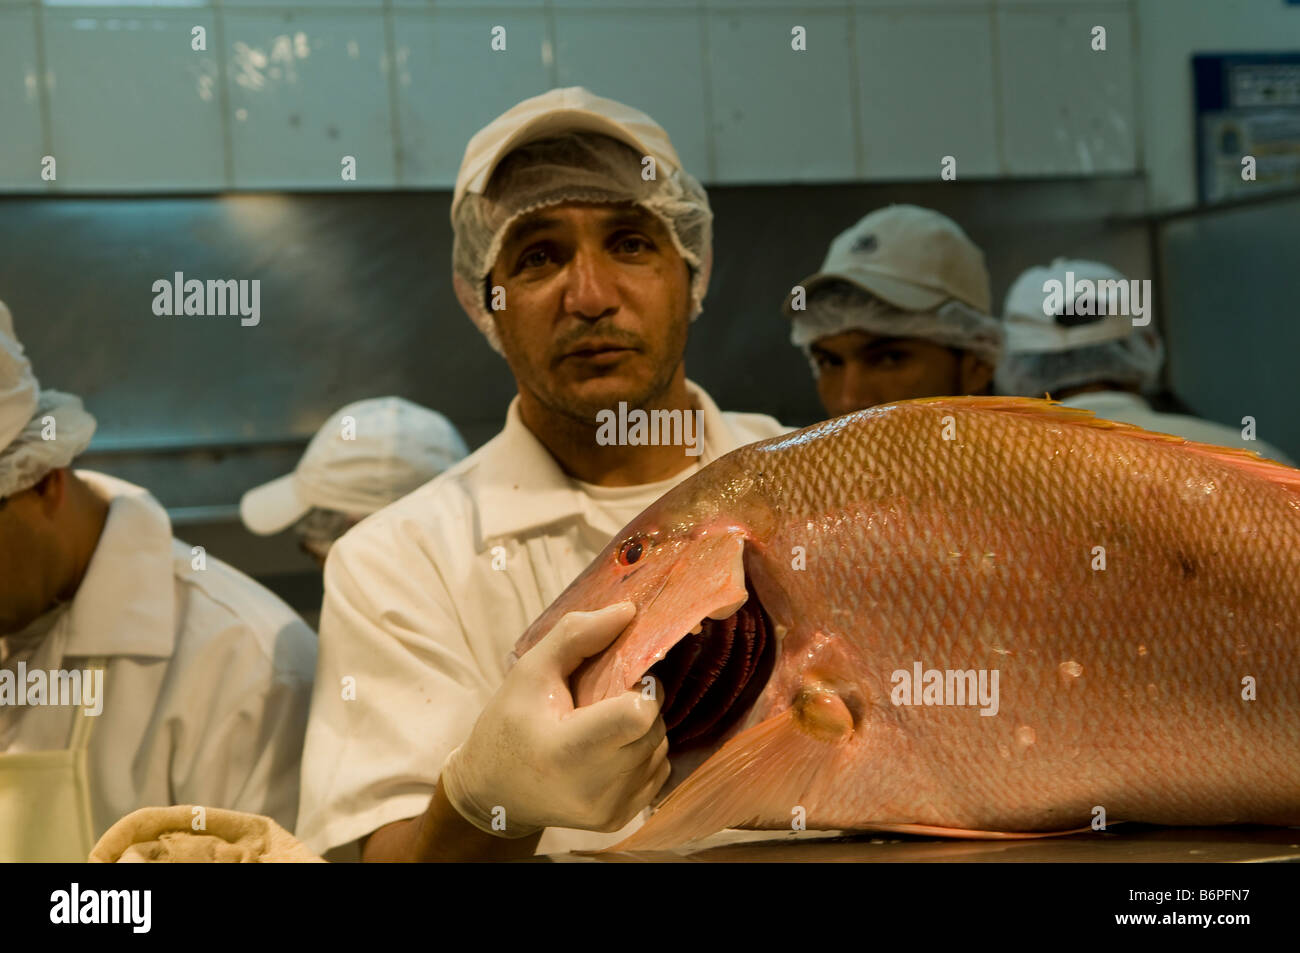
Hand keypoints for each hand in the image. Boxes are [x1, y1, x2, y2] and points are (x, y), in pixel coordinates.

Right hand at [440, 602, 669, 837]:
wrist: (495, 793)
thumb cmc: (509, 725)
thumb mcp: (531, 670)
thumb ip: (578, 635)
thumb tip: (629, 611)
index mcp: (568, 752)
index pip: (638, 714)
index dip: (638, 688)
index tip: (616, 681)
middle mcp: (596, 789)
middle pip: (653, 726)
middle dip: (639, 703)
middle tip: (603, 701)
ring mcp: (612, 809)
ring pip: (660, 747)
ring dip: (642, 728)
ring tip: (602, 725)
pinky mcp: (622, 818)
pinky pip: (658, 769)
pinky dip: (641, 751)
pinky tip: (609, 748)